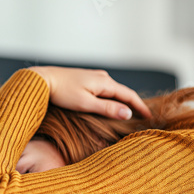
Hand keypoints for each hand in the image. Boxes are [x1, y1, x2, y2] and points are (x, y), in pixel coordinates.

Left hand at [29, 66, 151, 119]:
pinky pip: (105, 89)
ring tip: (130, 113)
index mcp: (105, 82)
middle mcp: (102, 77)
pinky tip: (110, 104)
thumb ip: (107, 109)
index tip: (149, 117)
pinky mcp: (86, 79)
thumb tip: (128, 113)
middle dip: (134, 104)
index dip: (140, 107)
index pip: (129, 95)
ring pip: (114, 90)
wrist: (43, 79)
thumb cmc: (62, 92)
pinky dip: (112, 98)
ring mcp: (94, 77)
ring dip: (122, 101)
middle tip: (143, 117)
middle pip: (123, 92)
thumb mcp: (86, 103)